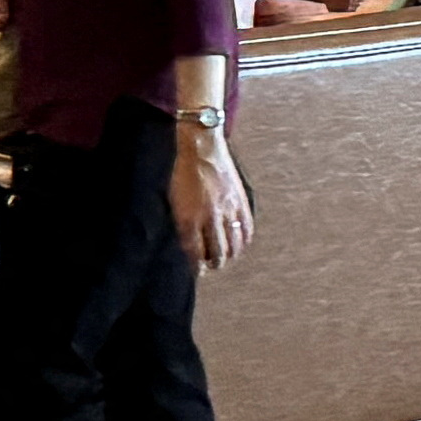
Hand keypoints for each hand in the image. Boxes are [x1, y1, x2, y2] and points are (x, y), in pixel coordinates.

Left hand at [172, 132, 253, 273]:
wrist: (201, 148)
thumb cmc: (181, 173)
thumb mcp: (173, 200)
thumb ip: (181, 222)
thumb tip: (188, 243)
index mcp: (189, 217)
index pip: (195, 252)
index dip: (197, 266)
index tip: (198, 272)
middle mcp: (210, 217)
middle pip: (218, 253)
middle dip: (214, 264)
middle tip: (212, 266)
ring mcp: (228, 210)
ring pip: (234, 245)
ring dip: (230, 256)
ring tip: (225, 258)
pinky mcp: (241, 202)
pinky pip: (247, 230)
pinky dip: (244, 242)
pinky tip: (240, 245)